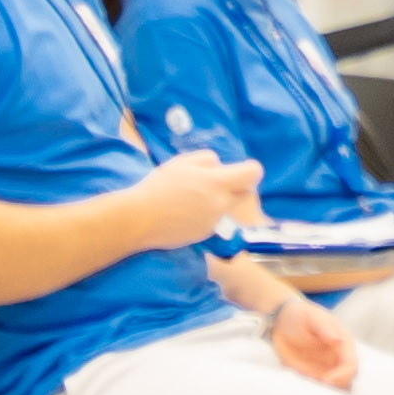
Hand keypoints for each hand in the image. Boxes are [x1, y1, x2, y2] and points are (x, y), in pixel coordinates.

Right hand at [137, 150, 262, 249]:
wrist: (140, 218)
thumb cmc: (160, 186)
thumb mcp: (183, 162)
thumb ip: (207, 160)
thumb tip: (220, 166)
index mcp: (217, 182)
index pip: (253, 173)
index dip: (250, 169)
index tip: (240, 169)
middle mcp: (221, 203)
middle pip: (246, 193)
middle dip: (238, 186)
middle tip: (217, 183)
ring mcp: (215, 221)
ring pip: (229, 207)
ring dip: (221, 201)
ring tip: (195, 198)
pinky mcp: (205, 234)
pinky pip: (215, 221)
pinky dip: (207, 215)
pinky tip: (187, 212)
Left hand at [268, 293, 356, 388]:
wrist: (281, 322)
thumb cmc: (300, 315)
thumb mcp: (312, 317)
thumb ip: (325, 328)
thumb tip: (338, 340)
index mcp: (343, 343)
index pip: (350, 364)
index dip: (342, 375)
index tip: (326, 380)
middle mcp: (337, 358)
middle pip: (346, 380)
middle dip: (335, 387)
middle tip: (317, 387)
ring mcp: (326, 368)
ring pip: (334, 387)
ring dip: (326, 392)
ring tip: (310, 390)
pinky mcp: (312, 375)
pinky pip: (318, 388)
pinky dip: (313, 392)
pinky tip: (303, 389)